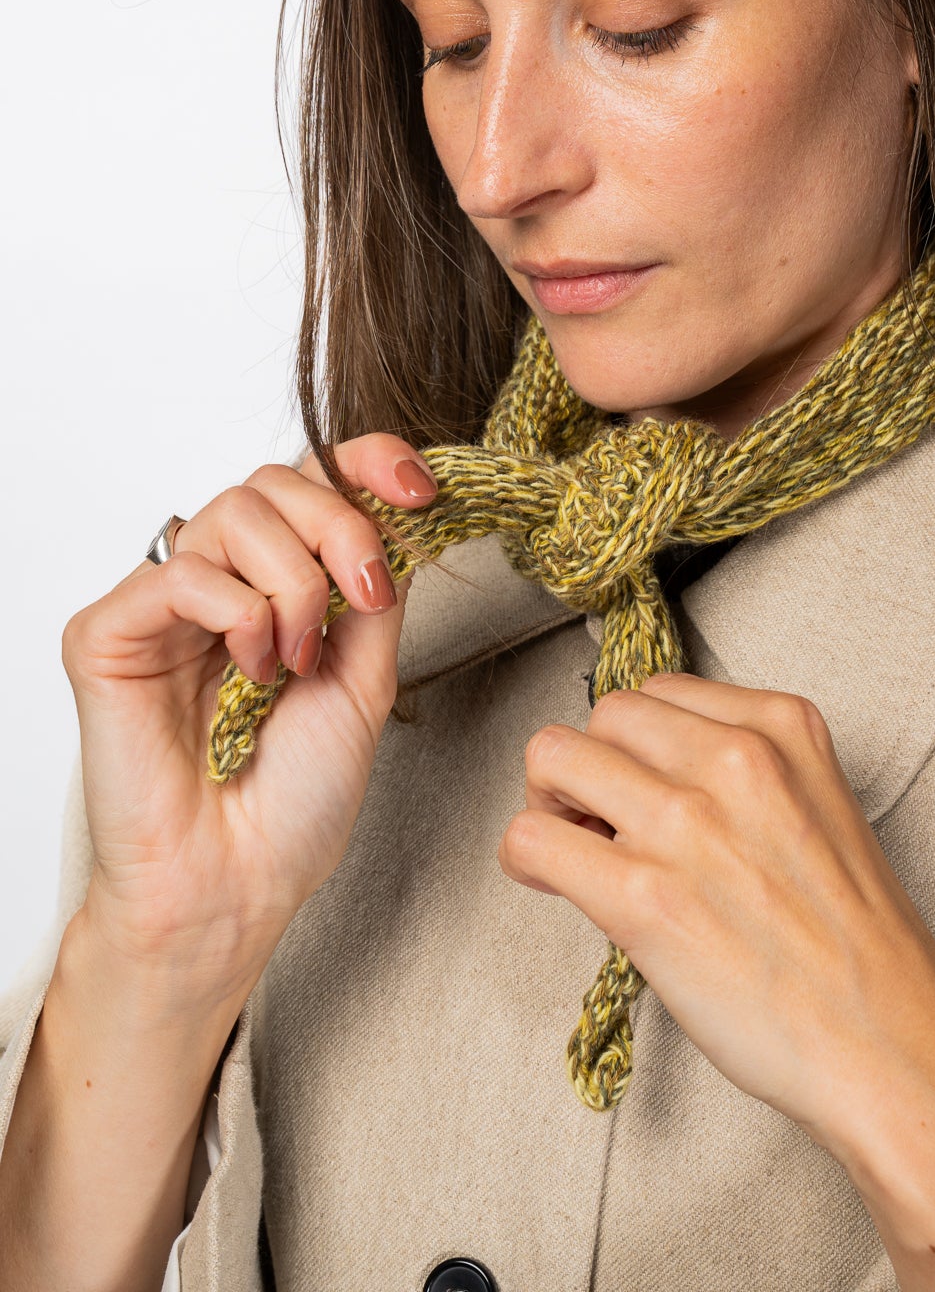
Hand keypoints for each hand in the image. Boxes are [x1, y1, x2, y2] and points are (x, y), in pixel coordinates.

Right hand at [62, 436, 436, 998]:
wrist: (239, 885)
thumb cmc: (294, 803)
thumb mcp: (368, 677)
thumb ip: (376, 586)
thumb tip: (398, 510)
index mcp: (275, 585)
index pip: (310, 479)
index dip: (364, 461)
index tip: (417, 485)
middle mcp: (216, 582)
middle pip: (275, 480)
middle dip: (340, 526)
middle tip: (361, 599)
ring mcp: (160, 605)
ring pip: (234, 510)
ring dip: (293, 583)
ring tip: (296, 660)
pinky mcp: (106, 633)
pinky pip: (182, 573)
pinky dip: (238, 615)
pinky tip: (249, 672)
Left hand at [499, 672, 934, 1290]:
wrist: (891, 1044)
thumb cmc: (859, 948)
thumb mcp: (821, 806)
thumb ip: (748, 769)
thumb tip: (651, 773)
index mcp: (783, 726)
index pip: (662, 691)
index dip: (640, 744)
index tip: (643, 785)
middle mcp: (735, 758)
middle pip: (604, 714)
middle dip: (592, 763)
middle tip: (600, 820)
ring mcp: (687, 822)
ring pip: (553, 756)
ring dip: (550, 801)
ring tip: (577, 848)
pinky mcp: (644, 897)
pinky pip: (531, 838)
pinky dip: (527, 857)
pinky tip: (554, 884)